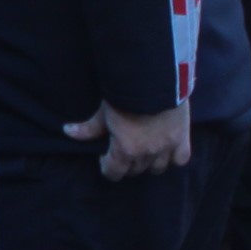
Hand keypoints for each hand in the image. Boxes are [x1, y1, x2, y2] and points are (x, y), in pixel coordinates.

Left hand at [64, 101, 191, 180]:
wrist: (154, 76)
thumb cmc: (124, 93)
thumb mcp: (104, 111)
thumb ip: (89, 127)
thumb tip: (68, 132)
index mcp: (125, 150)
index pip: (114, 173)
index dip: (107, 166)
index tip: (106, 155)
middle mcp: (147, 153)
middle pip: (134, 171)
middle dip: (126, 163)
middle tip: (124, 150)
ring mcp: (167, 147)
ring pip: (157, 168)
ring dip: (149, 162)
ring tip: (145, 150)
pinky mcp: (182, 138)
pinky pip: (180, 159)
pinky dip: (173, 157)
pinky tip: (166, 150)